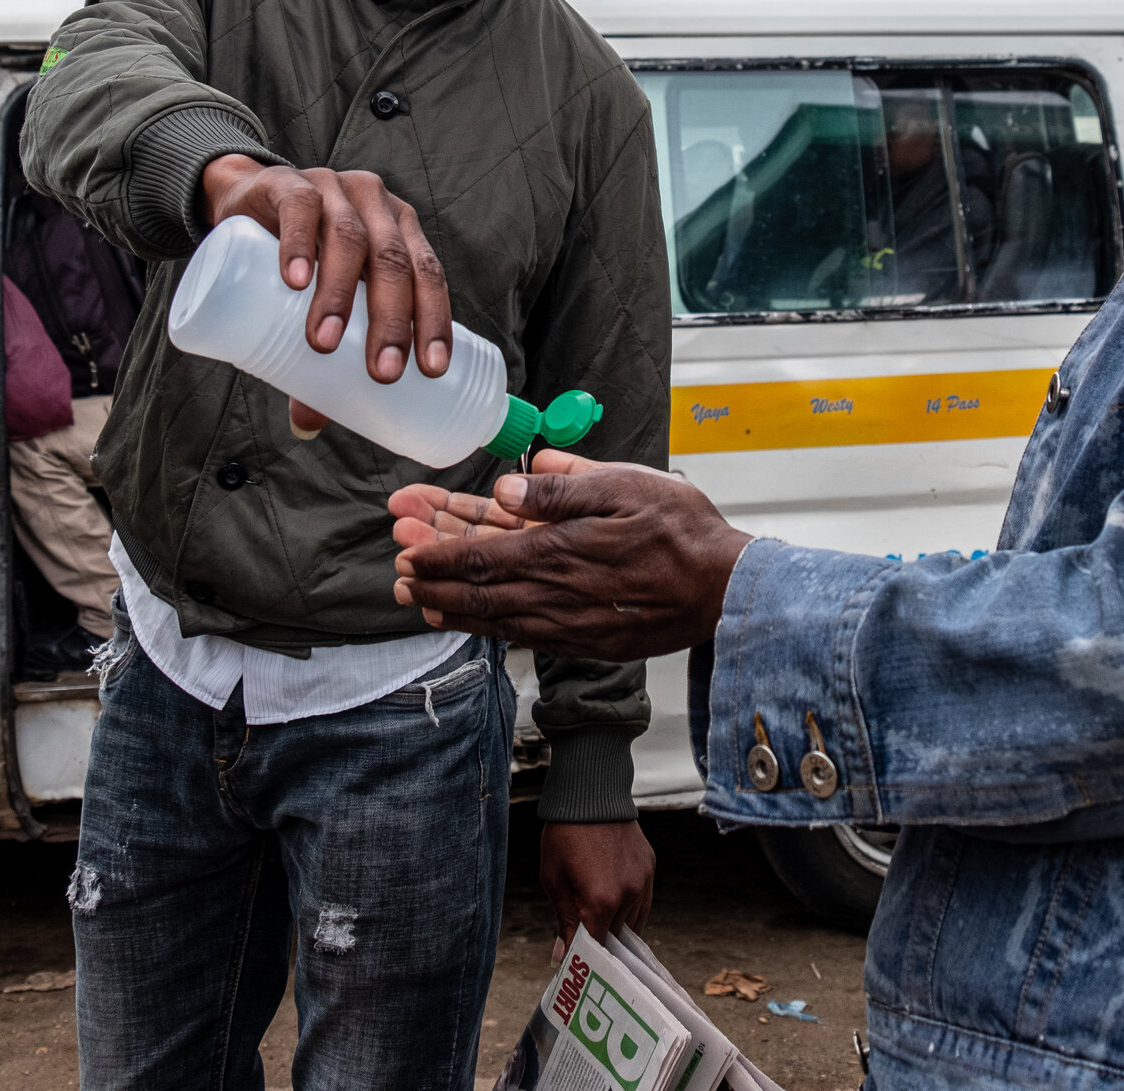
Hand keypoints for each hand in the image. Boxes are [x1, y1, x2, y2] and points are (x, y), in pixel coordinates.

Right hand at [198, 154, 450, 434]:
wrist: (242, 203)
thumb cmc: (296, 261)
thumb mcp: (315, 304)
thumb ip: (317, 356)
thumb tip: (310, 426)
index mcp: (400, 234)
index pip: (429, 276)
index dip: (434, 321)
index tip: (432, 371)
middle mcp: (377, 207)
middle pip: (394, 264)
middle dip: (392, 321)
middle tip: (381, 372)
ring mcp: (335, 189)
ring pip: (350, 239)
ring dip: (340, 293)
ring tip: (324, 342)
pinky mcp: (289, 183)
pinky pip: (300, 208)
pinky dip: (299, 243)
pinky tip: (296, 279)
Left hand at [388, 451, 752, 658]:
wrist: (725, 590)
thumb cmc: (682, 531)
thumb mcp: (627, 484)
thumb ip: (563, 485)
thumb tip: (508, 482)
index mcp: (562, 549)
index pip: (482, 553)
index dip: (438, 550)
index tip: (407, 542)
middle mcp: (557, 594)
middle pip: (477, 589)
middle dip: (433, 576)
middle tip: (398, 568)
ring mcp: (569, 624)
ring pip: (494, 618)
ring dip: (450, 607)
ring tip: (416, 600)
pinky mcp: (585, 642)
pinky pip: (522, 637)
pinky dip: (488, 628)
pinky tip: (471, 622)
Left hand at [538, 819, 654, 963]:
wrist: (591, 793)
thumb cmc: (564, 836)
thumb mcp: (554, 879)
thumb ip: (563, 920)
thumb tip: (562, 955)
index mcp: (599, 901)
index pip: (596, 947)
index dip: (585, 957)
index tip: (575, 961)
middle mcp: (627, 895)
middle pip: (615, 937)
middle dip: (599, 942)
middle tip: (584, 942)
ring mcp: (643, 882)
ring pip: (633, 922)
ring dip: (617, 927)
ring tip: (599, 923)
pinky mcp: (650, 868)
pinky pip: (643, 901)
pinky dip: (630, 909)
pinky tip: (616, 906)